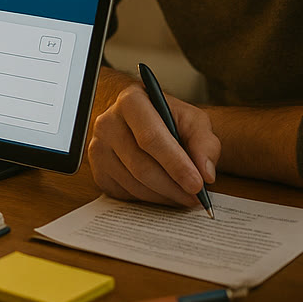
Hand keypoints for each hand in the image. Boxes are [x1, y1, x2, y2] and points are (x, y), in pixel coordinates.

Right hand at [87, 80, 219, 206]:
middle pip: (140, 165)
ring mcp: (98, 148)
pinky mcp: (97, 170)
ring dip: (163, 196)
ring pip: (133, 183)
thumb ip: (204, 143)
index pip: (150, 138)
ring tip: (183, 196)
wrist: (145, 122)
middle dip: (172, 187)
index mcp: (131, 101)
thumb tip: (205, 174)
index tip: (197, 184)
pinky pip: (124, 194)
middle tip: (195, 197)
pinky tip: (163, 192)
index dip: (176, 164)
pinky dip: (149, 199)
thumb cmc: (169, 119)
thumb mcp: (193, 121)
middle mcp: (107, 123)